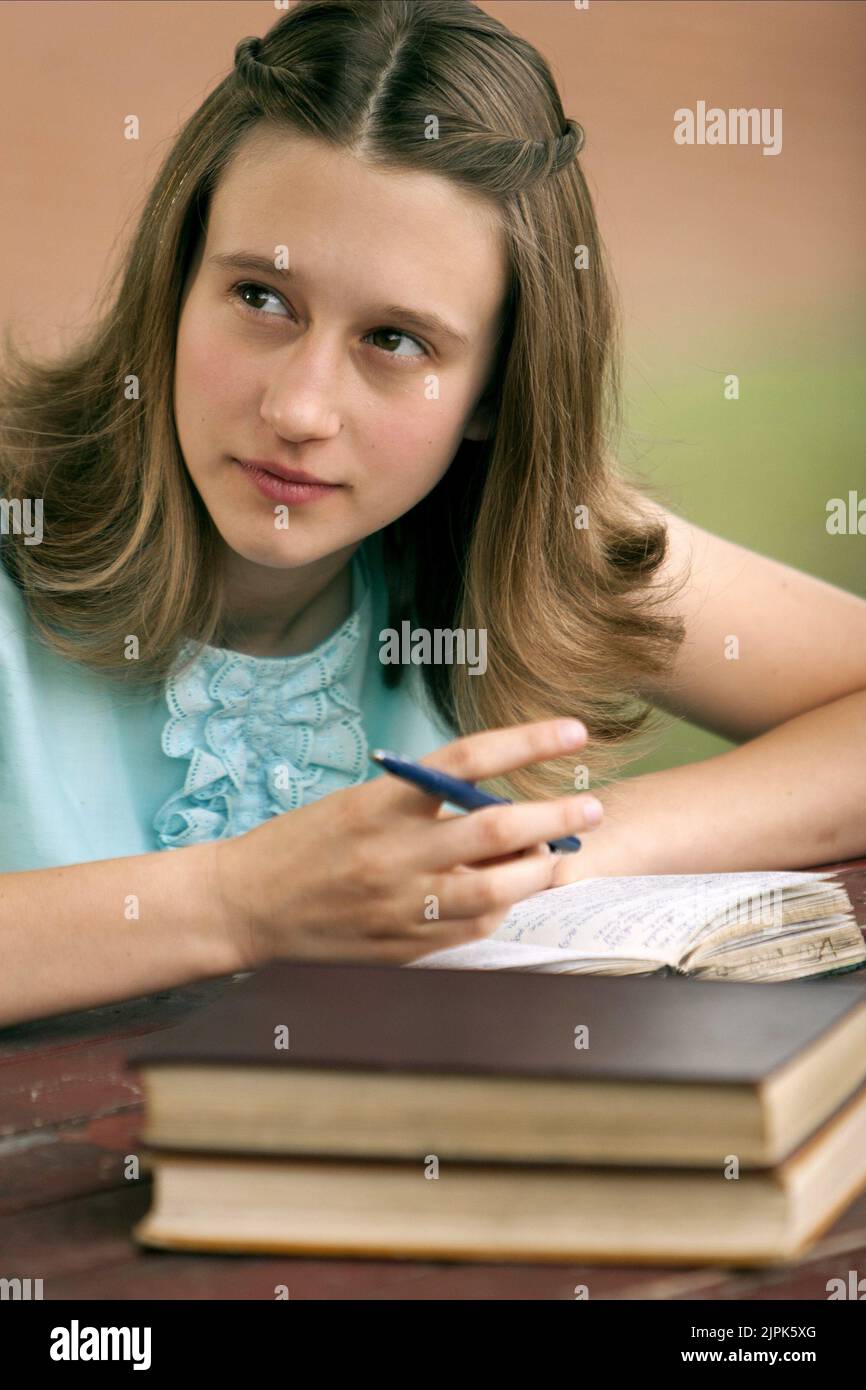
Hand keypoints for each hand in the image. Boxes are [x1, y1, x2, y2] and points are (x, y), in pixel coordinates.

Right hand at [211, 718, 603, 968]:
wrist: (245, 906)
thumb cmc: (304, 844)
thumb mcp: (359, 803)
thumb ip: (426, 805)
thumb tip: (502, 810)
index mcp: (380, 801)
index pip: (469, 760)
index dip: (529, 741)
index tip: (574, 730)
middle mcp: (394, 852)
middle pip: (498, 827)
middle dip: (555, 815)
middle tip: (592, 805)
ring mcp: (401, 904)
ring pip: (498, 887)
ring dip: (539, 870)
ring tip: (554, 855)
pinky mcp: (403, 946)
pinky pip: (473, 926)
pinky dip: (500, 907)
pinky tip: (503, 895)